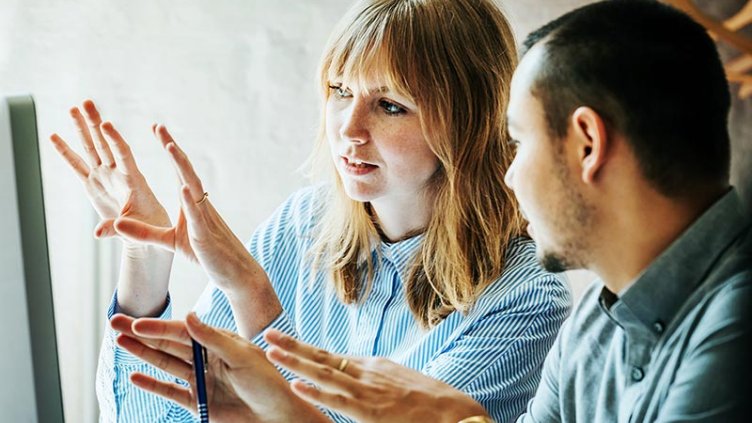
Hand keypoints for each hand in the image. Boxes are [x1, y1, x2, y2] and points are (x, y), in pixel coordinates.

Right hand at [49, 100, 170, 240]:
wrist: (146, 231)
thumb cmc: (149, 227)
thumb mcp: (138, 229)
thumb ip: (118, 228)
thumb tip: (97, 234)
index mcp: (133, 179)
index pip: (123, 154)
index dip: (115, 139)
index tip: (107, 123)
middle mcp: (117, 173)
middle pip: (104, 143)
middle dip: (95, 123)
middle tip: (87, 102)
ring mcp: (104, 177)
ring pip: (91, 148)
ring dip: (82, 129)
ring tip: (73, 108)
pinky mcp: (93, 184)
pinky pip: (76, 166)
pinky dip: (65, 152)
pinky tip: (54, 136)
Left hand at [112, 125, 281, 335]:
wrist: (234, 273)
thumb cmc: (206, 254)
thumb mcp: (169, 242)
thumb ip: (144, 232)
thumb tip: (117, 223)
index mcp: (191, 203)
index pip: (179, 171)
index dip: (169, 149)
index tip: (157, 129)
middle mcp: (199, 204)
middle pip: (185, 170)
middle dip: (172, 147)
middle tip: (159, 126)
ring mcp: (204, 217)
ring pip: (192, 186)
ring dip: (182, 166)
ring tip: (170, 146)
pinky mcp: (205, 235)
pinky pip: (197, 215)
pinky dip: (190, 201)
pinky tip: (184, 188)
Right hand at [112, 313, 327, 422]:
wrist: (278, 416)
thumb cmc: (268, 382)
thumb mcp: (243, 357)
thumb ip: (213, 339)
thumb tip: (188, 316)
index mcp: (219, 341)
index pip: (182, 331)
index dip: (158, 327)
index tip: (136, 322)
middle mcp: (207, 357)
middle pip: (168, 343)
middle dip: (141, 333)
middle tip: (114, 322)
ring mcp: (201, 380)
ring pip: (165, 364)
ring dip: (142, 353)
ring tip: (119, 342)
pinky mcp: (199, 403)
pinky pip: (170, 392)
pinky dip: (153, 384)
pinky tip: (135, 376)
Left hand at [264, 329, 489, 422]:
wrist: (457, 414)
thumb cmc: (431, 404)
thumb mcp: (400, 385)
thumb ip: (377, 384)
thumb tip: (363, 386)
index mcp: (372, 366)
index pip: (330, 356)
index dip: (305, 349)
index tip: (283, 340)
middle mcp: (366, 373)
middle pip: (321, 357)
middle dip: (293, 346)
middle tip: (268, 333)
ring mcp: (368, 391)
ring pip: (324, 373)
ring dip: (295, 362)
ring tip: (271, 351)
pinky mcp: (371, 412)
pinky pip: (338, 400)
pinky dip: (316, 391)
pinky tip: (296, 384)